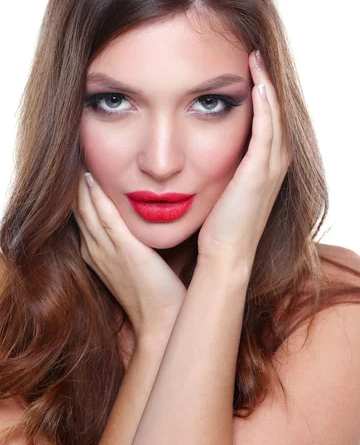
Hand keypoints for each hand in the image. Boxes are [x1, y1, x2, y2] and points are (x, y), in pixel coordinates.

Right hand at [72, 168, 186, 341]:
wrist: (162, 321)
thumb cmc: (155, 293)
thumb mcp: (140, 263)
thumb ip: (138, 240)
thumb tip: (151, 218)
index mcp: (96, 255)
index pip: (83, 217)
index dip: (80, 194)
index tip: (83, 171)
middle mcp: (95, 251)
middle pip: (79, 210)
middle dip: (76, 185)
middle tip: (76, 159)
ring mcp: (106, 250)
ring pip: (86, 210)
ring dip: (81, 185)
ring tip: (79, 161)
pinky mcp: (124, 249)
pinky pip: (105, 217)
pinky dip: (96, 197)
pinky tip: (91, 179)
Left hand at [197, 50, 291, 274]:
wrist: (223, 256)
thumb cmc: (217, 226)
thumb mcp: (220, 188)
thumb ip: (219, 166)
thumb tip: (195, 148)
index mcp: (263, 166)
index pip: (266, 120)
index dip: (261, 94)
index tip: (246, 68)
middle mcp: (273, 164)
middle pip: (276, 113)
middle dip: (266, 82)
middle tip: (255, 55)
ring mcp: (270, 168)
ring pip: (274, 117)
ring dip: (267, 87)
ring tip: (256, 60)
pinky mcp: (259, 174)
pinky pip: (267, 132)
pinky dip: (265, 107)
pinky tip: (257, 86)